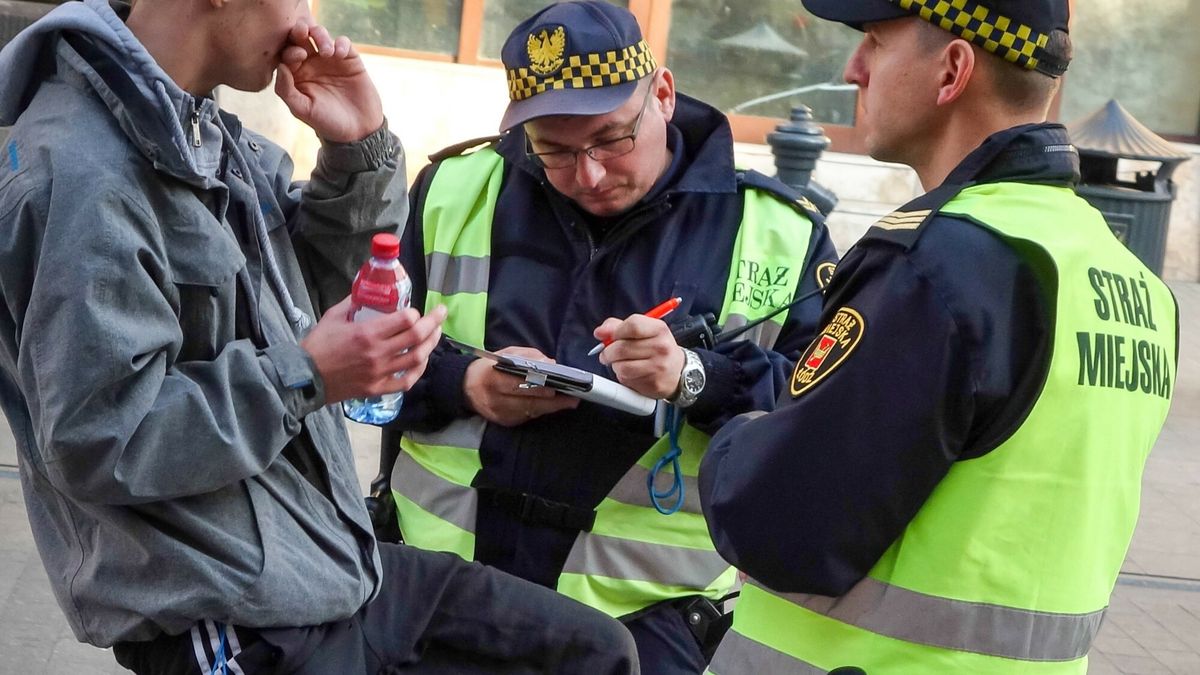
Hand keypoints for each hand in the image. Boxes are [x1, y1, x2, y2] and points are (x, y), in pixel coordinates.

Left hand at [276, 22, 383, 142]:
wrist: (358, 131)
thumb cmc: (327, 123)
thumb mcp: (302, 109)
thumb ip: (286, 90)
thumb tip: (280, 66)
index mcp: (295, 74)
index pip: (286, 52)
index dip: (289, 48)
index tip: (299, 56)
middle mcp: (310, 63)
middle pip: (300, 37)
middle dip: (300, 30)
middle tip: (303, 31)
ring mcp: (330, 60)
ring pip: (320, 35)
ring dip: (320, 35)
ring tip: (327, 51)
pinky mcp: (349, 59)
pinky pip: (343, 42)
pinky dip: (341, 43)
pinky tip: (340, 54)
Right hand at [301, 298, 446, 403]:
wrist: (305, 378)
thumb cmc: (317, 345)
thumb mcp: (333, 317)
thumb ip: (353, 303)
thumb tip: (367, 293)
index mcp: (368, 333)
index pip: (405, 319)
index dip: (415, 313)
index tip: (415, 311)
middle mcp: (378, 353)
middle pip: (417, 336)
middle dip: (434, 321)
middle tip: (441, 312)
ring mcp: (380, 372)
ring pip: (417, 358)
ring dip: (431, 344)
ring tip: (436, 333)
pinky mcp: (378, 388)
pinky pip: (406, 380)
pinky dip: (419, 370)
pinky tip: (422, 360)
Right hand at [463, 347, 578, 426]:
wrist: (466, 388)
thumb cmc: (490, 368)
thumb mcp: (506, 354)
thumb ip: (528, 357)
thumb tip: (550, 364)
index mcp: (493, 379)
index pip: (518, 385)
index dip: (538, 388)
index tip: (557, 387)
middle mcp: (495, 400)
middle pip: (528, 402)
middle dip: (552, 401)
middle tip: (572, 397)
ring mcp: (500, 414)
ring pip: (531, 412)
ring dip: (551, 407)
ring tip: (569, 402)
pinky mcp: (505, 423)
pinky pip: (527, 417)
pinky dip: (541, 410)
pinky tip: (553, 405)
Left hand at [594, 315, 684, 398]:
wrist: (678, 372)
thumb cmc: (656, 348)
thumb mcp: (644, 331)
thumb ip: (619, 326)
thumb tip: (600, 332)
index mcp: (659, 329)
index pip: (633, 325)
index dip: (614, 331)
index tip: (607, 336)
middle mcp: (661, 347)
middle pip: (622, 347)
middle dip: (608, 352)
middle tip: (607, 354)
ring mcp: (658, 367)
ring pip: (621, 366)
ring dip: (615, 365)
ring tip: (621, 363)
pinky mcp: (653, 384)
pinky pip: (626, 380)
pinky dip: (622, 376)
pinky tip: (631, 373)